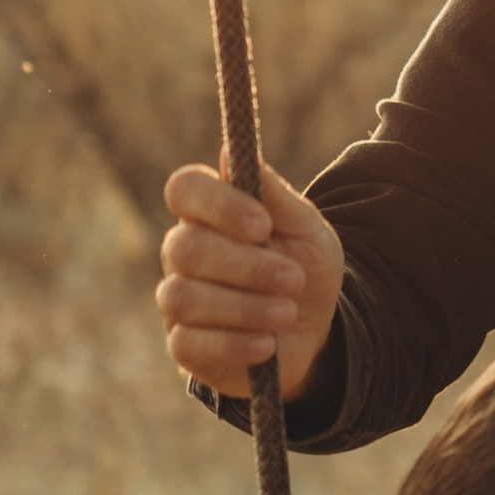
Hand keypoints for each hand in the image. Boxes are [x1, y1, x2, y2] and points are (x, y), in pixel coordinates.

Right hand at [157, 158, 343, 400]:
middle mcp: (183, 252)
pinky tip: (266, 344)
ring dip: (243, 307)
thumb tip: (229, 150)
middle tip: (293, 279)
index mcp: (210, 214)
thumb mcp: (308, 232)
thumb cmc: (305, 270)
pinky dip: (232, 344)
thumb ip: (275, 195)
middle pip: (184, 247)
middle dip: (245, 266)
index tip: (262, 224)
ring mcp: (178, 299)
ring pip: (183, 296)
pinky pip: (187, 343)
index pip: (185, 189)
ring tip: (287, 313)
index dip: (217, 204)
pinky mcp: (183, 345)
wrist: (315, 333)